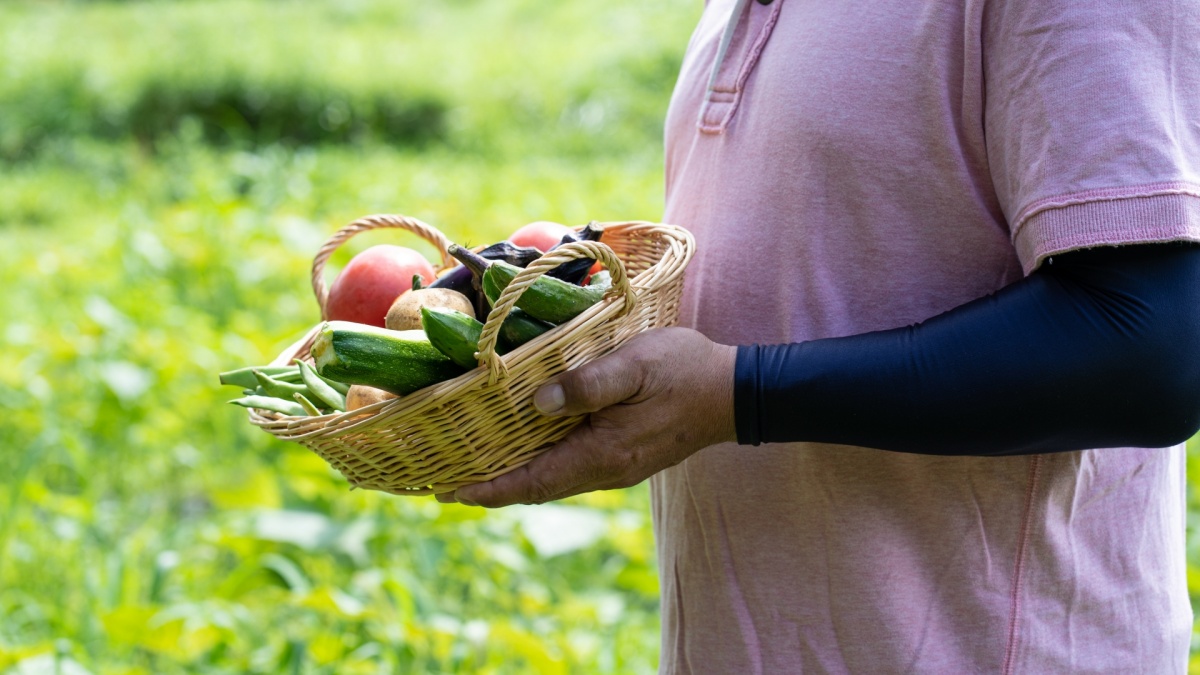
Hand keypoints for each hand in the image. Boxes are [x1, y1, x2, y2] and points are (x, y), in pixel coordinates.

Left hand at [436, 327, 736, 506]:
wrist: (733, 392)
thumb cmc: (683, 371)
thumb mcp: (633, 366)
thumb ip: (586, 384)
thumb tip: (537, 402)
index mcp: (602, 453)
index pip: (533, 482)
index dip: (490, 489)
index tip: (451, 491)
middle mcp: (604, 470)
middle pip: (537, 487)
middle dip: (492, 486)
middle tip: (446, 480)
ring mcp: (615, 466)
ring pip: (552, 479)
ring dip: (514, 476)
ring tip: (474, 466)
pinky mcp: (622, 455)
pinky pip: (569, 467)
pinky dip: (539, 463)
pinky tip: (524, 446)